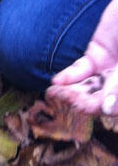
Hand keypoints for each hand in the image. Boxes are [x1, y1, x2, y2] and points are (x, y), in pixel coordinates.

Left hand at [46, 0, 117, 114]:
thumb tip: (107, 109)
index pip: (116, 105)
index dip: (102, 108)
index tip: (85, 106)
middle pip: (100, 99)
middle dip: (82, 101)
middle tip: (67, 100)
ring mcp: (109, 70)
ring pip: (88, 86)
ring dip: (71, 91)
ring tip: (55, 93)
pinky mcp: (96, 56)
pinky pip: (81, 70)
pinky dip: (69, 76)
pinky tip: (57, 81)